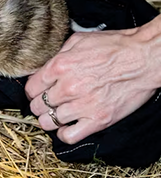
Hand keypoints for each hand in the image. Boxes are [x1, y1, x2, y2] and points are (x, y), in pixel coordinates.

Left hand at [25, 28, 159, 143]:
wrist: (145, 58)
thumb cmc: (115, 47)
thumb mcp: (79, 41)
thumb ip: (57, 55)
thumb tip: (43, 67)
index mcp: (59, 66)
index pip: (30, 88)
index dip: (33, 91)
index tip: (38, 92)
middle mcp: (67, 87)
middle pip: (37, 106)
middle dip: (39, 105)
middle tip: (48, 103)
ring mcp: (82, 105)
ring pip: (48, 122)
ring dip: (50, 120)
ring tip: (57, 114)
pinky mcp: (98, 120)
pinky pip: (68, 136)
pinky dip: (64, 134)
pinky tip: (67, 126)